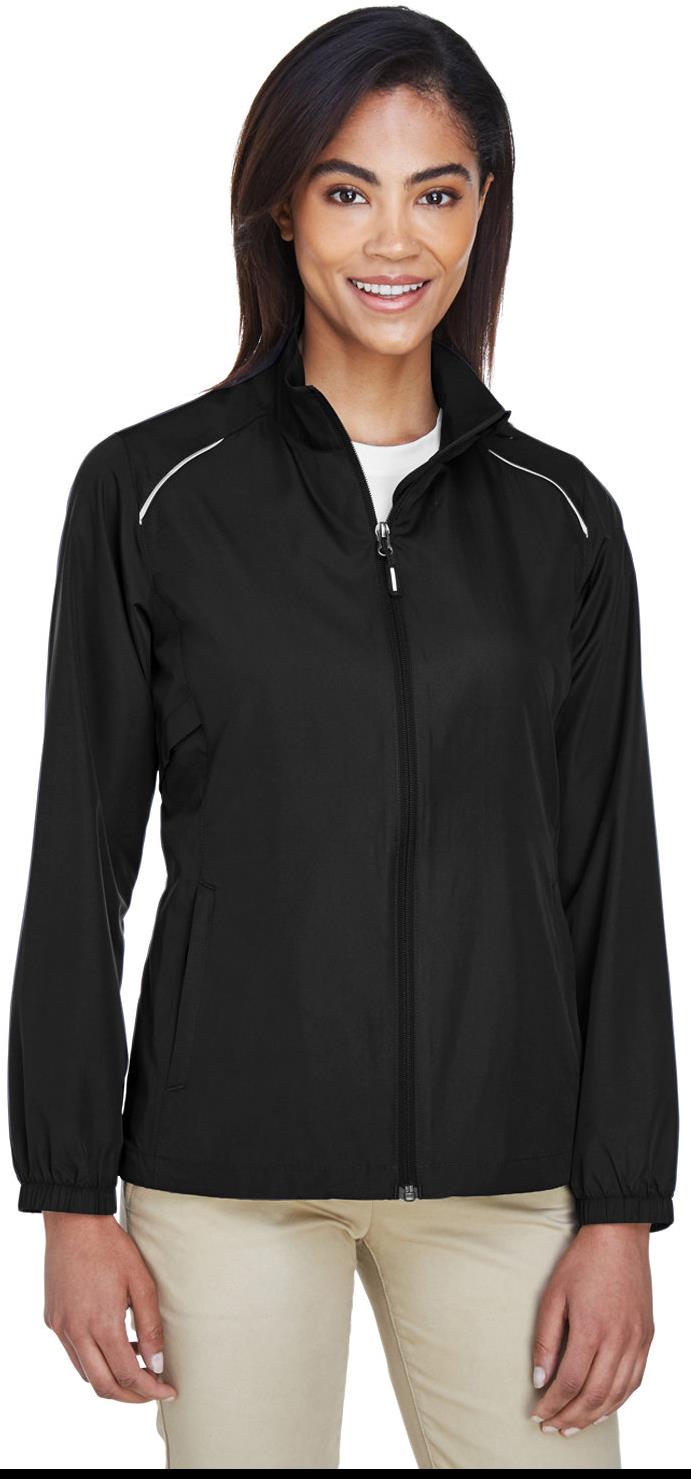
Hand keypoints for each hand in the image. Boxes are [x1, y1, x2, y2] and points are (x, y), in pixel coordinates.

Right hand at [43, 1211, 177, 1403]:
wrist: (74, 1222)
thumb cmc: (111, 1247)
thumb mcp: (141, 1282)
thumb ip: (150, 1326)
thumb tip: (157, 1363)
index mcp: (101, 1324)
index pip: (127, 1376)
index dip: (150, 1389)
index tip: (168, 1390)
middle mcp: (76, 1332)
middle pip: (103, 1386)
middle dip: (130, 1396)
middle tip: (152, 1391)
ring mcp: (60, 1327)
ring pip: (85, 1373)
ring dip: (111, 1378)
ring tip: (137, 1363)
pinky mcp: (52, 1319)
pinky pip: (73, 1353)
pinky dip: (95, 1359)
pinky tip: (115, 1342)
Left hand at [530, 1222, 653, 1435]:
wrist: (619, 1237)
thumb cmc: (582, 1262)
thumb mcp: (553, 1295)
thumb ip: (546, 1340)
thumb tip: (540, 1379)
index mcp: (591, 1329)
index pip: (569, 1382)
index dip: (552, 1405)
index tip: (537, 1414)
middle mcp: (618, 1340)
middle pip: (594, 1396)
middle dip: (570, 1418)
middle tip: (552, 1427)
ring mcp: (637, 1340)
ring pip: (617, 1394)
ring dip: (594, 1416)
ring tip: (573, 1426)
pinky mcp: (647, 1337)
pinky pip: (635, 1380)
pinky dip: (618, 1400)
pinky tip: (602, 1407)